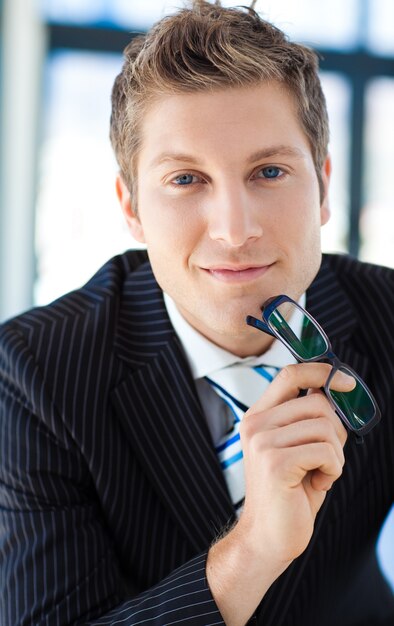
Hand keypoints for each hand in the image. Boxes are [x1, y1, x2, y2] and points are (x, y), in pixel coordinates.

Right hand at [206, 362, 352, 625]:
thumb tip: (335, 391)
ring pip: (326, 428)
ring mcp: (263, 442)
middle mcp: (256, 425)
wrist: (267, 537)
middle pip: (318, 403)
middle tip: (325, 458)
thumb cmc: (289, 493)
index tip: (346, 382)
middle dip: (336, 432)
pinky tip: (316, 484)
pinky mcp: (276, 463)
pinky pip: (327, 452)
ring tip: (317, 473)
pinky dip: (333, 470)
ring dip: (334, 456)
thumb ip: (308, 419)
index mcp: (258, 417)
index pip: (289, 375)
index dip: (321, 371)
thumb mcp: (297, 448)